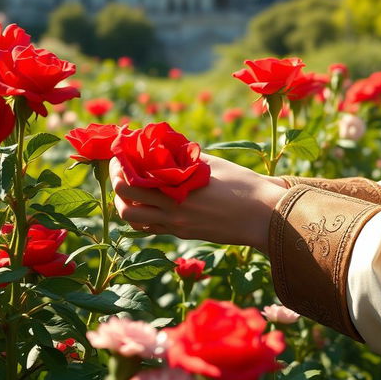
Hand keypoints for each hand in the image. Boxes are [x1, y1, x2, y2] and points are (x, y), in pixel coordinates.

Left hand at [109, 153, 287, 252]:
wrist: (264, 216)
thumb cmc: (242, 184)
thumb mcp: (211, 164)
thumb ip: (184, 156)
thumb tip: (163, 145)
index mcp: (178, 190)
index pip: (132, 179)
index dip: (120, 164)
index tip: (120, 152)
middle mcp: (172, 211)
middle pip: (125, 203)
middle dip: (116, 183)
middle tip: (120, 168)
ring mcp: (176, 226)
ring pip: (133, 220)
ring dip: (125, 203)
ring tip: (131, 186)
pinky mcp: (183, 234)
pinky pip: (151, 227)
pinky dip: (142, 215)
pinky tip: (150, 200)